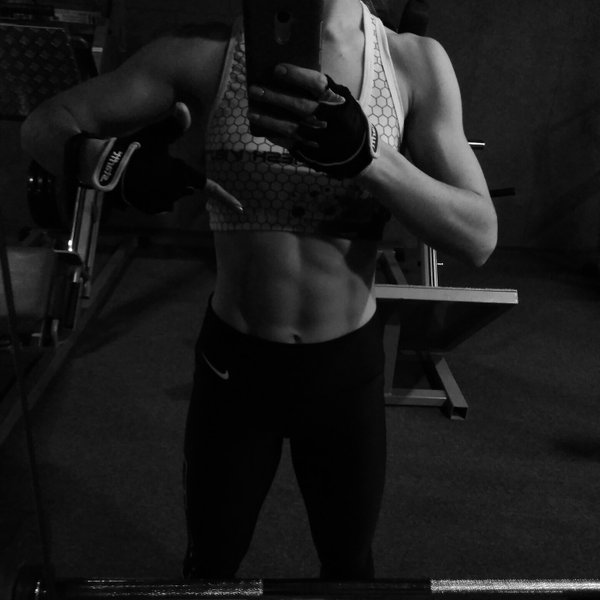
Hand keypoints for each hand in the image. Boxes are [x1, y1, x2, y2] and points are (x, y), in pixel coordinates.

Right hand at [65, 103, 243, 213]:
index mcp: (180, 175)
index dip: (225, 197)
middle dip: (182, 180)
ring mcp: (158, 203)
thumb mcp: (153, 135)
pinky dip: (152, 194)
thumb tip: (184, 106)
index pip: (208, 187)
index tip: (240, 207)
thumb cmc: (131, 148)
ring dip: (166, 187)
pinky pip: (155, 203)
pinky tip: (140, 182)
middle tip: (165, 164)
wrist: (103, 168)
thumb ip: (172, 124)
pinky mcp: (144, 208)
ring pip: (171, 196)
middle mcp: (173, 193)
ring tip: (149, 171)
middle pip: (187, 188)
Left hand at [247, 64, 378, 178]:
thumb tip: (293, 77)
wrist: (357, 153)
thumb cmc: (347, 120)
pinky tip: (262, 127)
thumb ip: (323, 90)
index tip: (277, 69)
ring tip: (251, 111)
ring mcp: (316, 137)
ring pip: (288, 126)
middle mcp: (325, 119)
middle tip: (254, 89)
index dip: (296, 75)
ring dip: (267, 118)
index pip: (316, 83)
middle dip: (274, 96)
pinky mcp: (309, 151)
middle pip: (297, 105)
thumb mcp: (342, 100)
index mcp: (335, 101)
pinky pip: (288, 142)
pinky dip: (273, 134)